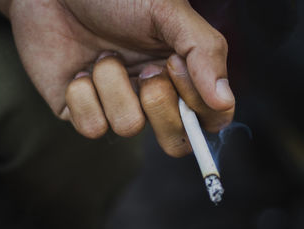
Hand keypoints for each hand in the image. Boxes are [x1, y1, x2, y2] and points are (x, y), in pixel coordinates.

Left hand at [0, 0, 234, 156]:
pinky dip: (84, 95)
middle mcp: (153, 96)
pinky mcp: (84, 113)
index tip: (175, 63)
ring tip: (104, 55)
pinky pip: (93, 127)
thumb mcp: (168, 11)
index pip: (210, 119)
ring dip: (114, 85)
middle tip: (145, 69)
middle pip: (176, 140)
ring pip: (130, 127)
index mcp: (181, 75)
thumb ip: (204, 51)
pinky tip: (79, 70)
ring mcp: (119, 106)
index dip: (198, 104)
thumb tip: (224, 99)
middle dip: (159, 104)